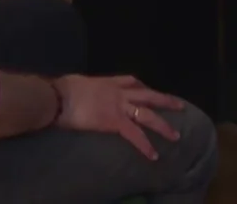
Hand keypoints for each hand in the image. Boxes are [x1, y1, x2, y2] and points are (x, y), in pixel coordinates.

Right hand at [53, 75, 186, 160]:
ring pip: (147, 114)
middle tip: (179, 105)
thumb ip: (83, 88)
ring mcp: (118, 106)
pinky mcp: (114, 122)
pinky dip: (145, 145)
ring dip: (163, 125)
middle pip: (147, 94)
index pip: (131, 81)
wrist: (57, 97)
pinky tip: (153, 155)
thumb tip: (78, 92)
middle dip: (164, 100)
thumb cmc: (61, 90)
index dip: (143, 86)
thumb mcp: (76, 83)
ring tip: (175, 136)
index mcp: (107, 82)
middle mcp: (117, 92)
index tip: (149, 89)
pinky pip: (134, 134)